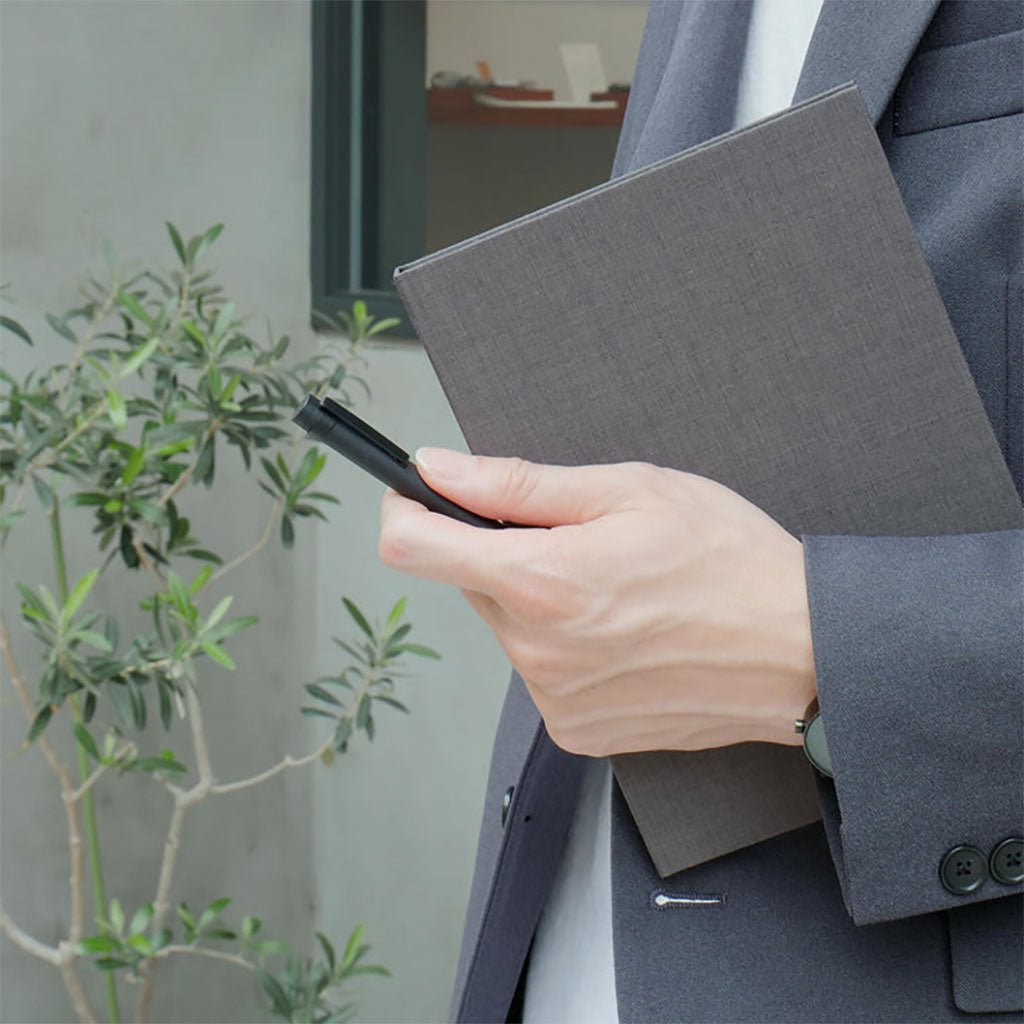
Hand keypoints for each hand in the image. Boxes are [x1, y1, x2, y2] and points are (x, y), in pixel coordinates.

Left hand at [378, 448, 816, 756]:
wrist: (802, 651)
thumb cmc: (731, 562)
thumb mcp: (628, 490)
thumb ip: (516, 484)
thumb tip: (439, 471)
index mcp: (541, 584)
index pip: (412, 547)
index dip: (408, 509)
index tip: (423, 495)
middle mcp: (536, 653)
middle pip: (472, 582)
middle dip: (508, 553)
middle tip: (581, 542)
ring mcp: (555, 701)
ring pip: (509, 626)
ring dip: (542, 600)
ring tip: (619, 590)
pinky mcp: (577, 732)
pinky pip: (541, 671)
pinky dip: (567, 646)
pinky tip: (626, 634)